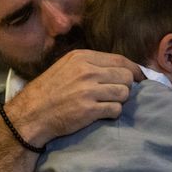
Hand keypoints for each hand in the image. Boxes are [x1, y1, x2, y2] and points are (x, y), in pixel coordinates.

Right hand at [6, 49, 143, 145]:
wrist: (32, 113)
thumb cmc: (48, 91)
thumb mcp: (65, 67)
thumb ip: (90, 65)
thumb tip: (119, 69)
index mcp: (81, 57)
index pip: (119, 60)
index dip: (133, 69)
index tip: (139, 77)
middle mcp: (86, 71)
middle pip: (126, 76)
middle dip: (125, 86)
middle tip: (115, 94)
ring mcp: (88, 90)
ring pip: (124, 92)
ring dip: (119, 100)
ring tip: (106, 103)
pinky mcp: (89, 109)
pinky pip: (116, 109)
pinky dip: (112, 113)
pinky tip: (101, 113)